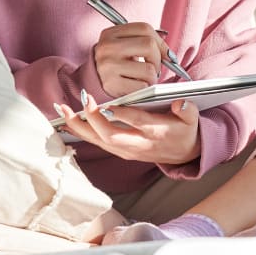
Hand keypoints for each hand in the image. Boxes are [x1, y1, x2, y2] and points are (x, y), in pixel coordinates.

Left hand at [55, 95, 201, 164]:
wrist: (184, 154)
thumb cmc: (185, 131)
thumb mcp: (193, 119)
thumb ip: (187, 110)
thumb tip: (181, 103)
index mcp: (156, 133)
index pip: (138, 123)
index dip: (122, 114)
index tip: (108, 104)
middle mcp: (139, 144)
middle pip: (111, 136)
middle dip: (94, 120)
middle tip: (83, 100)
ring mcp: (127, 150)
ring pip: (99, 141)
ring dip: (79, 126)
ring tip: (63, 110)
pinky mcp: (120, 151)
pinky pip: (96, 143)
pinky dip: (80, 133)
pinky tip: (66, 122)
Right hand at [93, 22, 173, 97]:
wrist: (95, 81)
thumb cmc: (117, 62)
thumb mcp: (126, 46)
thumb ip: (147, 43)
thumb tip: (171, 56)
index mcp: (111, 33)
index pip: (145, 28)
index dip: (160, 42)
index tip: (166, 54)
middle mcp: (107, 47)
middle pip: (149, 45)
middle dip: (158, 59)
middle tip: (154, 67)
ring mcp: (108, 66)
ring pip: (149, 69)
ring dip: (152, 77)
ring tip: (143, 78)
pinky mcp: (111, 84)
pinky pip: (142, 86)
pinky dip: (144, 88)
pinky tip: (136, 86)